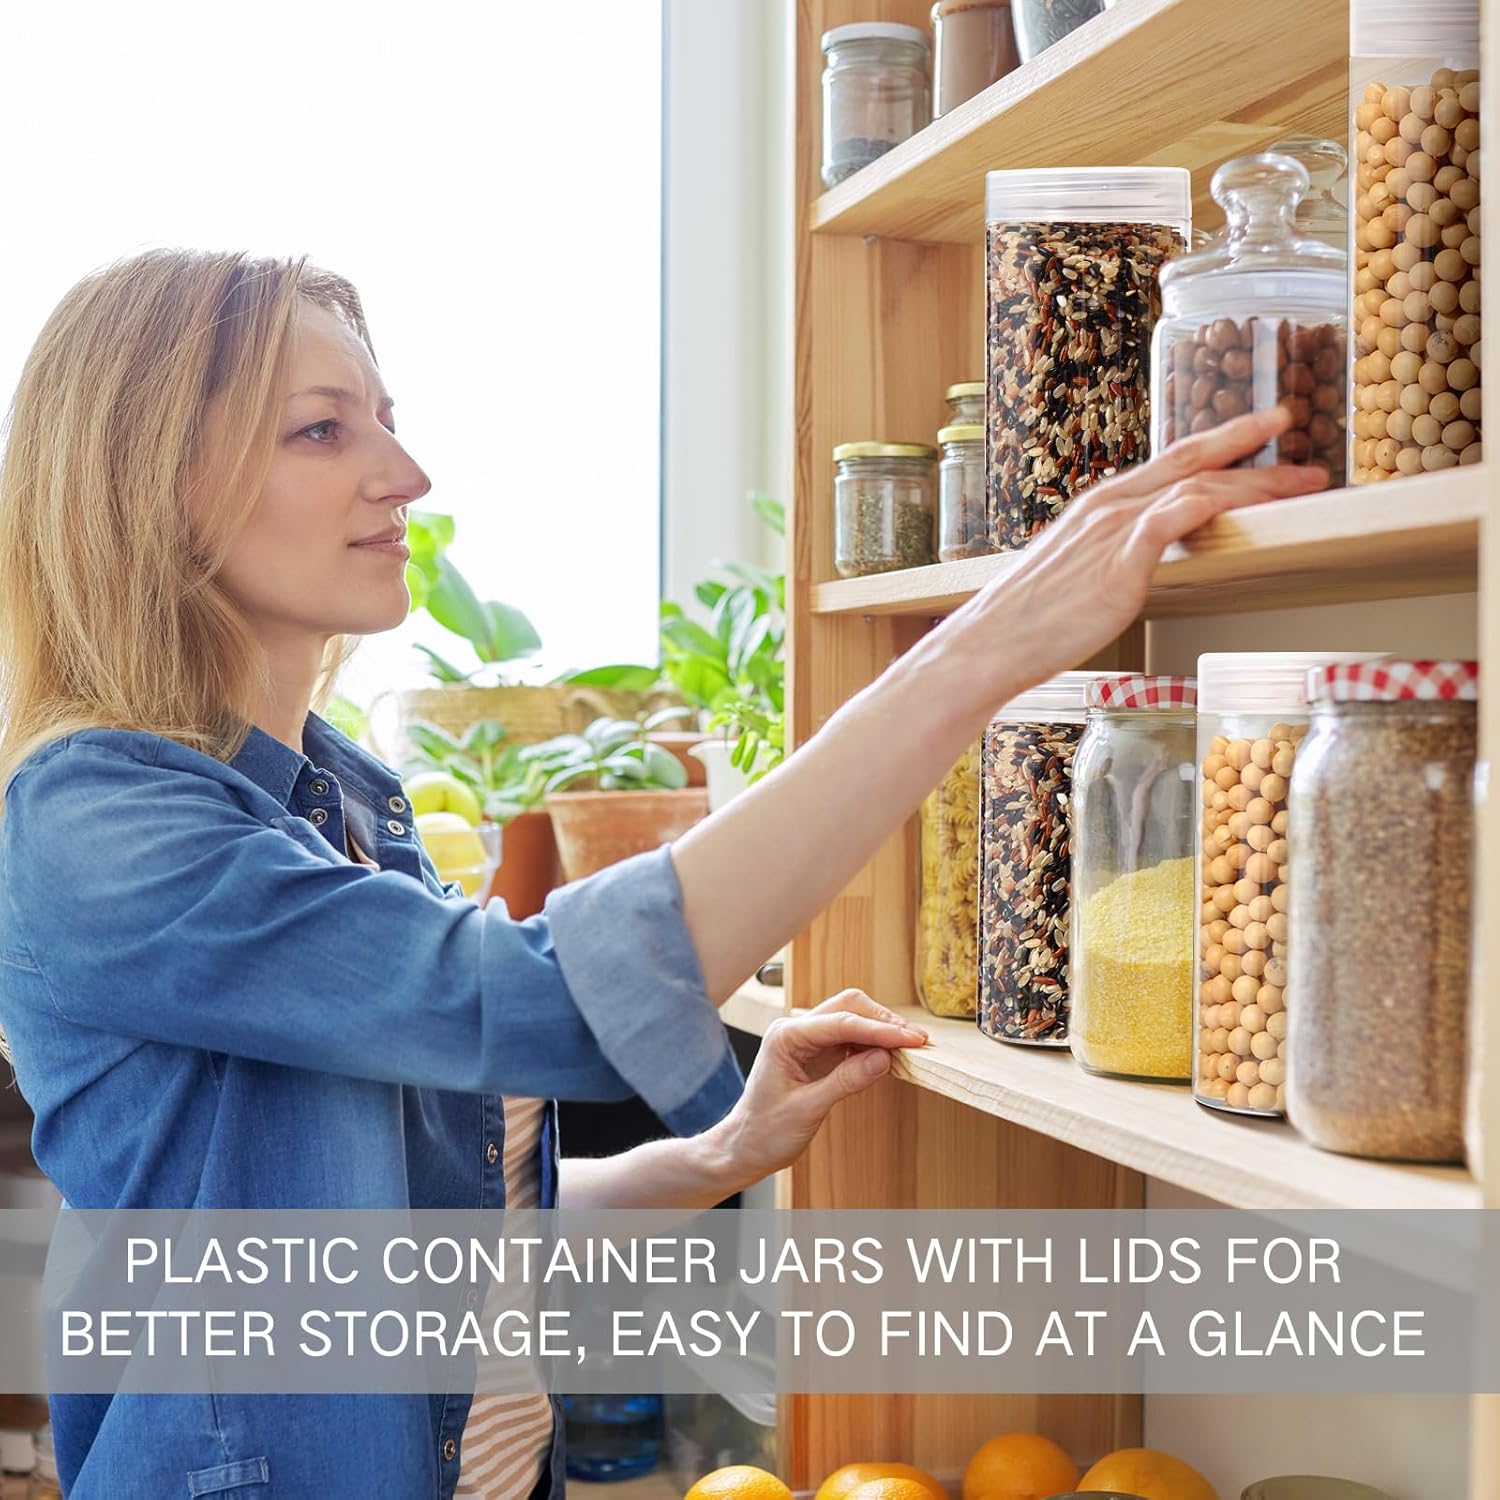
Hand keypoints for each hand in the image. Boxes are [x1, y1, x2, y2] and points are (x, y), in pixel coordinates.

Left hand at [707, 989, 927, 1185]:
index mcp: (786, 1036)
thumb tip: (884, 1059)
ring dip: (880, 1032)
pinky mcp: (818, 1055)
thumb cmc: (764, 1131)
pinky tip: (889, 1057)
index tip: (910, 1038)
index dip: (880, 1029)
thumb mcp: (807, 1110)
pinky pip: (851, 1040)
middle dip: (883, 1021)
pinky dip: (873, 1045)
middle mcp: (796, 1031)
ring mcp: (807, 1041)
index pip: (841, 1022)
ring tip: (908, 1048)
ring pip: (853, 1020)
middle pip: (849, 1008)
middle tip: (915, 1041)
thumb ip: (845, 1081)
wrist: (745, 1148)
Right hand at [965, 407, 1328, 683]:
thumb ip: (1110, 562)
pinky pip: (1178, 517)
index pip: (1169, 463)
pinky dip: (1217, 503)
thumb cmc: (1026, 623)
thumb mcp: (1073, 578)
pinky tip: (1248, 504)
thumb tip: (1137, 570)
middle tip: (1292, 424)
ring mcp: (1115, 529)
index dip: (1216, 442)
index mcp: (1099, 507)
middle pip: (1192, 460)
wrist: (991, 643)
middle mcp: (1110, 506)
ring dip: (1258, 481)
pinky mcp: (1121, 559)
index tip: (1256, 431)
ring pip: (1200, 487)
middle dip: (1249, 441)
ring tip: (1303, 482)